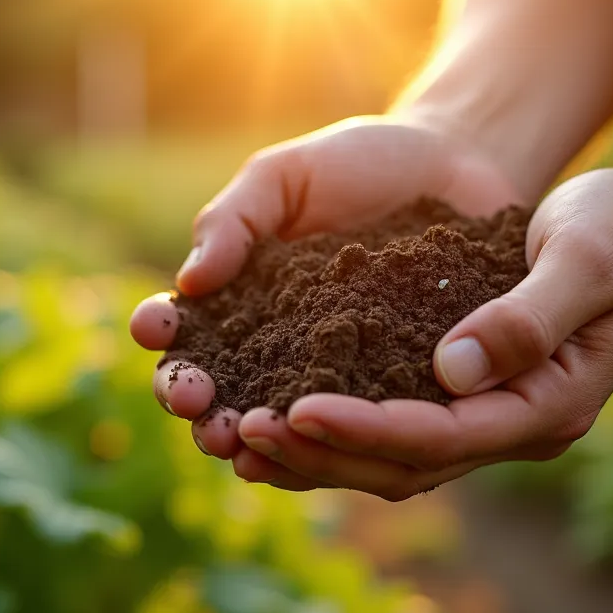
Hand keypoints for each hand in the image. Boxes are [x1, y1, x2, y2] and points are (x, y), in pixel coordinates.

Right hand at [128, 116, 520, 466]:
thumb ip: (233, 221)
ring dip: (252, 441)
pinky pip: (358, 426)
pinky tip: (316, 448)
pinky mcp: (392, 391)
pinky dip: (331, 447)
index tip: (155, 329)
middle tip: (197, 407)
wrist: (458, 164)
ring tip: (239, 444)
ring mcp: (334, 376)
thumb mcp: (285, 176)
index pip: (185, 326)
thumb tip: (189, 284)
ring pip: (281, 423)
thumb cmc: (359, 163)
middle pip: (222, 389)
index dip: (162, 332)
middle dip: (198, 403)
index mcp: (238, 298)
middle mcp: (277, 349)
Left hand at [227, 168, 612, 498]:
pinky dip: (340, 425)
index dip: (365, 427)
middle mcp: (516, 423)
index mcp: (549, 402)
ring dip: (320, 450)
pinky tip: (283, 409)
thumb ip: (527, 316)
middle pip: (406, 463)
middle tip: (245, 430)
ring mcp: (494, 412)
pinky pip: (396, 424)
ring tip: (244, 435)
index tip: (296, 407)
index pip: (441, 435)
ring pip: (395, 457)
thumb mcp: (586, 256)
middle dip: (324, 451)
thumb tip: (451, 369)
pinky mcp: (471, 389)